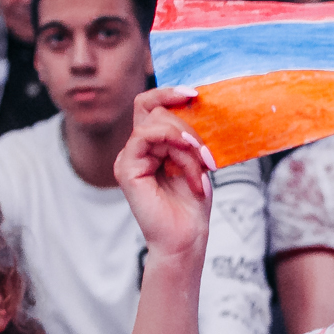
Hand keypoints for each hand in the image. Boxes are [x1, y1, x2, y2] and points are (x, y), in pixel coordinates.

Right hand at [114, 86, 216, 270]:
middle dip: (188, 127)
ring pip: (156, 123)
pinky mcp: (126, 168)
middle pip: (155, 110)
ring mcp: (128, 158)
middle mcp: (135, 150)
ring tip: (201, 167)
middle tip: (207, 154)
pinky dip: (175, 145)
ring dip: (186, 143)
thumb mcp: (195, 160)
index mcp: (149, 147)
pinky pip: (147, 136)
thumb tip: (192, 102)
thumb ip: (187, 135)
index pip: (150, 106)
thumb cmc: (192, 205)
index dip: (168, 93)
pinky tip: (190, 163)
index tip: (194, 94)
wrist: (187, 239)